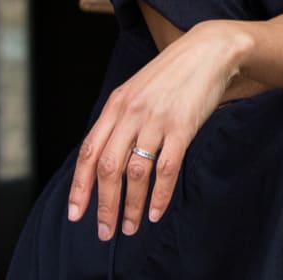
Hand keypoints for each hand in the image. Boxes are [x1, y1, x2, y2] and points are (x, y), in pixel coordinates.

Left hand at [67, 20, 251, 240]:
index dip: (80, 186)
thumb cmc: (172, 74)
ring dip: (130, 206)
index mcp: (117, 104)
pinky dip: (159, 196)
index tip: (75, 213)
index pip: (89, 151)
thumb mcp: (137, 91)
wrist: (207, 52)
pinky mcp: (182, 127)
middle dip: (104, 205)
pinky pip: (166, 169)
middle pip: (108, 168)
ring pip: (136, 173)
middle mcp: (132, 113)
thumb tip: (105, 160)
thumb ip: (120, 120)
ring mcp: (157, 120)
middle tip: (106, 231)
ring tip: (131, 226)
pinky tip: (155, 211)